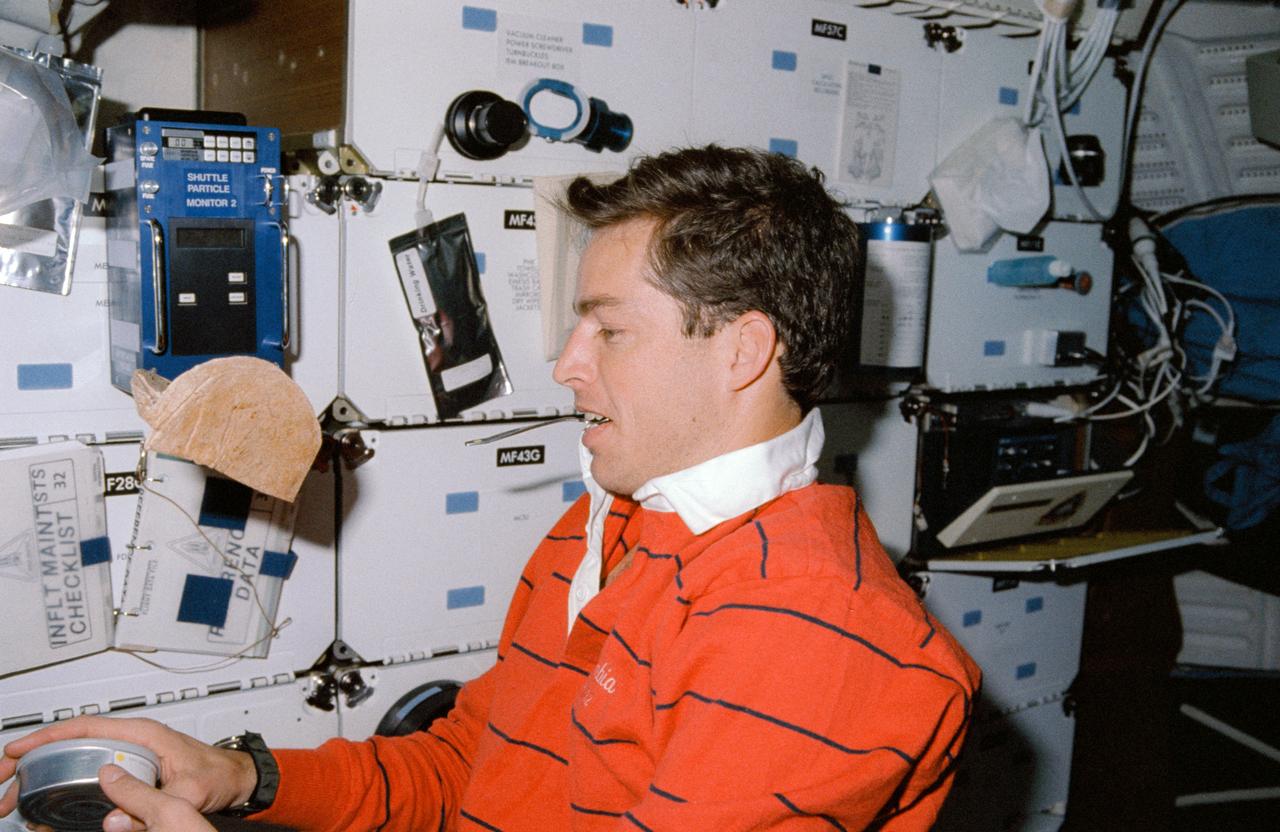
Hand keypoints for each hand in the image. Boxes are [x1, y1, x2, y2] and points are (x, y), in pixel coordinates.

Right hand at [0, 716, 257, 818]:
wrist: (236, 778)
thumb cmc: (220, 774)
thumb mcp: (189, 793)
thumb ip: (154, 805)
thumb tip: (113, 816)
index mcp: (144, 734)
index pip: (87, 726)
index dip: (48, 736)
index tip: (16, 750)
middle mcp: (134, 739)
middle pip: (73, 740)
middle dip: (34, 757)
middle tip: (5, 781)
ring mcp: (131, 753)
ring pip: (77, 755)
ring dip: (45, 770)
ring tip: (17, 793)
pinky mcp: (131, 769)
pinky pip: (89, 769)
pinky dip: (64, 779)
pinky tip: (49, 797)